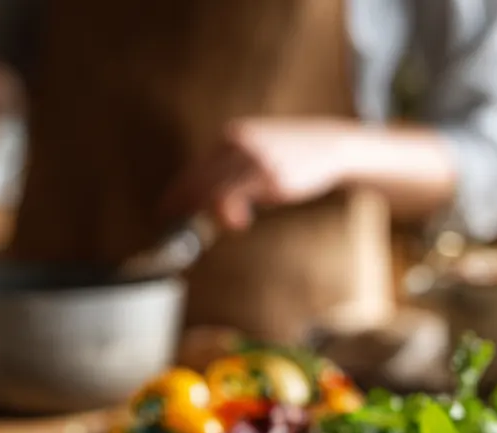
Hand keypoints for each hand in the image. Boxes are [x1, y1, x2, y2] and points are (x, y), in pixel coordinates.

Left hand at [161, 118, 356, 229]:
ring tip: (196, 231)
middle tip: (174, 226)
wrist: (330, 144)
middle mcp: (239, 144)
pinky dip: (231, 210)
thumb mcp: (258, 154)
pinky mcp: (270, 173)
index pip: (196, 168)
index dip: (178, 192)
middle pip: (199, 178)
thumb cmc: (292, 154)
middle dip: (184, 205)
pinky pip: (240, 194)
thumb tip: (212, 204)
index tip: (166, 211)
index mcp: (232, 137)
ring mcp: (254, 158)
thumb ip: (234, 173)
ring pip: (215, 188)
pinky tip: (237, 223)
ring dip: (203, 211)